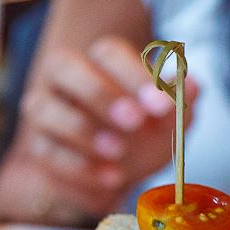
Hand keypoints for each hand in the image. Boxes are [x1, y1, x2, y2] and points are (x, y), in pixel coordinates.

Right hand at [0, 35, 199, 225]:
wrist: (121, 175)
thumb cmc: (145, 135)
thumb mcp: (171, 120)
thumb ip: (180, 101)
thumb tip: (190, 85)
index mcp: (101, 62)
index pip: (108, 52)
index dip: (133, 75)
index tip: (161, 105)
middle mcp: (65, 79)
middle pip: (63, 66)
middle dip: (99, 92)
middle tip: (134, 121)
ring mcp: (45, 111)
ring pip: (44, 108)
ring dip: (82, 129)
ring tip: (119, 151)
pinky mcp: (38, 147)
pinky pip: (46, 151)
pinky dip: (80, 166)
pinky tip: (111, 177)